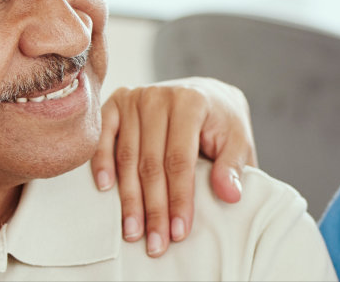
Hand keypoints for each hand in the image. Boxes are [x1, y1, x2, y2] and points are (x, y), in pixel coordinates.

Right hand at [91, 76, 256, 256]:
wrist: (206, 95)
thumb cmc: (221, 124)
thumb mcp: (237, 140)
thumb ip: (233, 166)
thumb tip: (230, 195)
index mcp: (191, 103)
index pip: (180, 160)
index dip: (178, 198)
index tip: (178, 232)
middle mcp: (159, 97)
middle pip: (151, 163)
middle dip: (153, 209)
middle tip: (155, 244)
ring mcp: (135, 98)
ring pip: (127, 158)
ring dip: (129, 199)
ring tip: (132, 232)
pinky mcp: (116, 103)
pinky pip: (103, 137)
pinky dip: (102, 163)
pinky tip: (105, 189)